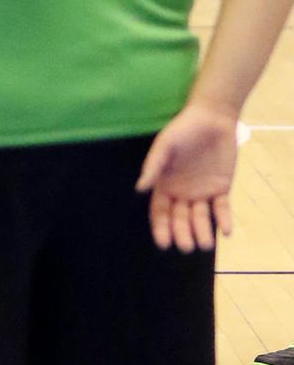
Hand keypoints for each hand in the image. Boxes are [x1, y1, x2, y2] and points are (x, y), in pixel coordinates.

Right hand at [137, 99, 236, 251]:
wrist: (213, 118)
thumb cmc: (183, 129)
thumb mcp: (164, 146)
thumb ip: (153, 166)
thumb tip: (139, 189)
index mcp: (164, 184)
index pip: (160, 212)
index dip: (161, 228)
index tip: (164, 243)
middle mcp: (182, 192)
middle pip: (180, 219)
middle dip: (182, 233)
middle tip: (186, 246)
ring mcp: (202, 191)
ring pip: (201, 217)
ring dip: (203, 232)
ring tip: (205, 244)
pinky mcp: (221, 188)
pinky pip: (222, 208)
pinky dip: (224, 220)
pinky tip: (225, 231)